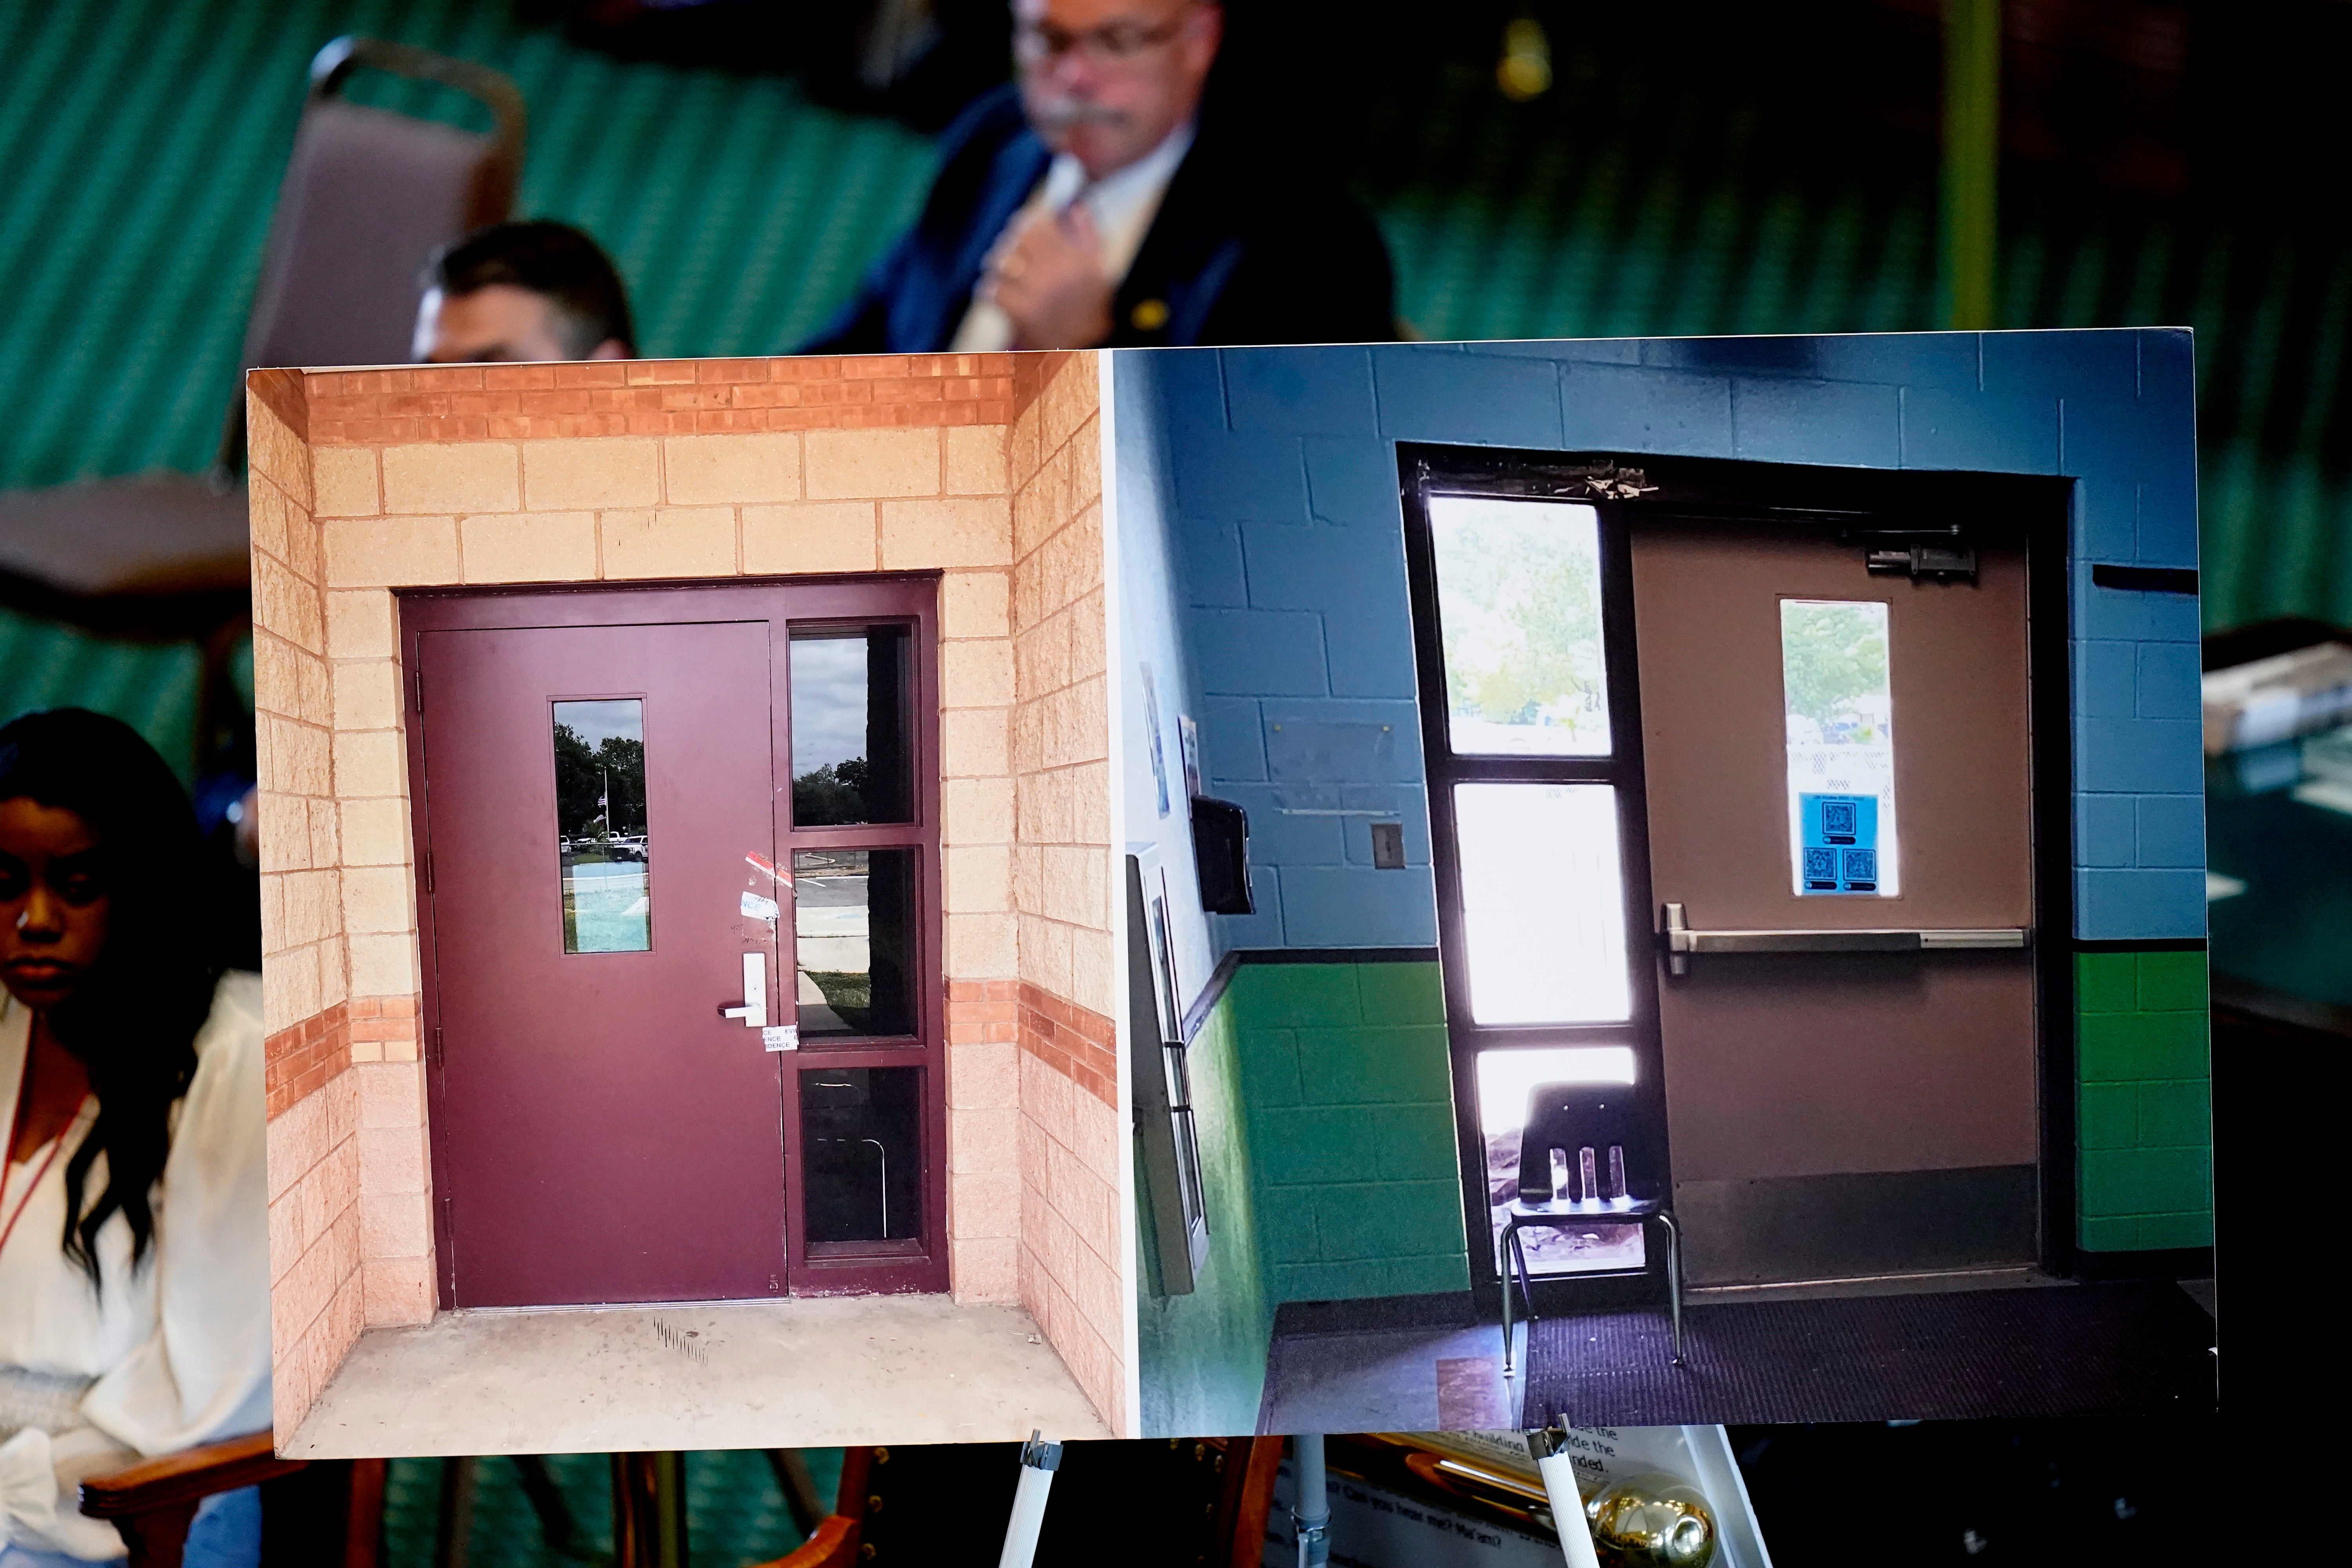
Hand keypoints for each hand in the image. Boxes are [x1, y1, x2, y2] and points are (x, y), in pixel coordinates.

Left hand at [985, 201, 1114, 349]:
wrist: (1083, 359)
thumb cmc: (1088, 314)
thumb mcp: (1098, 273)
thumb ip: (1088, 236)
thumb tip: (1073, 205)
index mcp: (1080, 258)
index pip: (1041, 225)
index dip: (1027, 224)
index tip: (1022, 229)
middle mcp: (1061, 271)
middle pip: (1019, 239)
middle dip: (1008, 243)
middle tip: (1004, 251)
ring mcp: (1041, 292)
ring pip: (1002, 262)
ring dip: (995, 267)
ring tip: (997, 274)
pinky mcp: (1023, 312)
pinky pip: (993, 289)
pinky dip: (988, 292)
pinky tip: (992, 295)